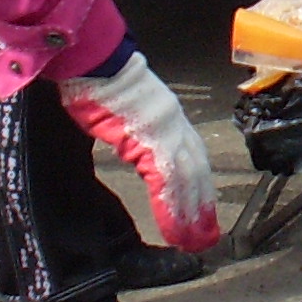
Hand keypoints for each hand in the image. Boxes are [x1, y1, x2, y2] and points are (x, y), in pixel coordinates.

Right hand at [62, 55, 221, 250]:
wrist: (94, 60)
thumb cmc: (98, 82)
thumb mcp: (123, 111)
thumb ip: (134, 131)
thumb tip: (130, 144)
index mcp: (169, 118)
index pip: (193, 157)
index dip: (200, 186)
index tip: (204, 210)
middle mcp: (175, 124)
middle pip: (198, 171)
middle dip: (203, 206)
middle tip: (207, 237)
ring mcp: (167, 131)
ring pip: (188, 180)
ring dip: (190, 214)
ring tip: (192, 241)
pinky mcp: (152, 140)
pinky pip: (168, 181)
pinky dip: (172, 208)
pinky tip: (175, 228)